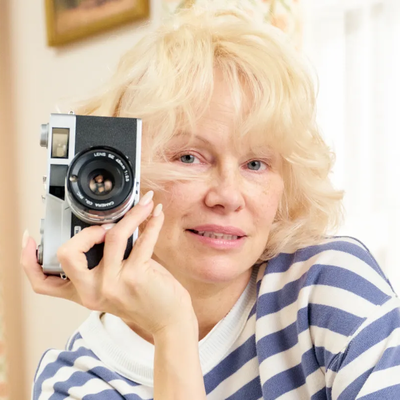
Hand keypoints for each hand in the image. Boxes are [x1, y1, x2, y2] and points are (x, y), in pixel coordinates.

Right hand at [20, 191, 195, 336]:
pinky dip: (151, 222)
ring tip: (142, 205)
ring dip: (131, 215)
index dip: (29, 261)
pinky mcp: (135, 277)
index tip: (29, 240)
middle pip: (68, 254)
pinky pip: (142, 239)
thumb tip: (108, 226)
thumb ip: (103, 264)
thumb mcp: (114, 286)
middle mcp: (92, 291)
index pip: (43, 283)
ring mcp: (113, 284)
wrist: (170, 321)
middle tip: (105, 227)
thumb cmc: (145, 300)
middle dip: (86, 232)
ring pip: (113, 236)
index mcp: (83, 293)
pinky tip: (156, 214)